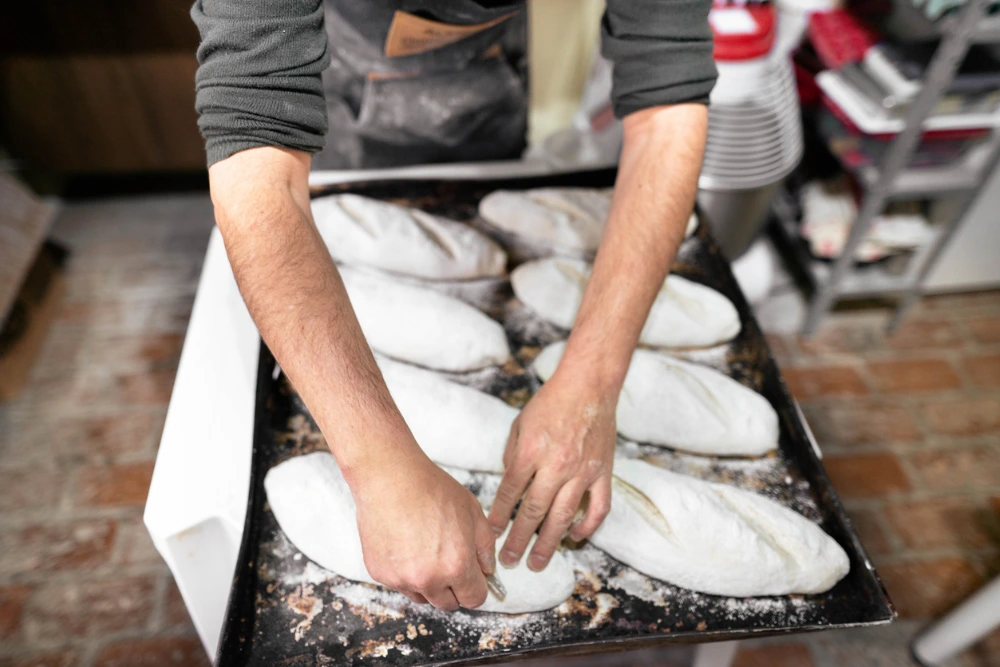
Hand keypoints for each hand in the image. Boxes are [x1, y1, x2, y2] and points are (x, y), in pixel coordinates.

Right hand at [353, 449, 495, 610]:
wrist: (390, 478)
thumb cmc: (431, 489)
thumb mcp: (472, 511)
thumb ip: (485, 546)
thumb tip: (487, 570)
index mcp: (457, 565)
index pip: (474, 598)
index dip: (477, 587)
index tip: (473, 578)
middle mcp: (428, 579)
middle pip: (448, 604)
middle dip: (453, 587)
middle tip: (448, 560)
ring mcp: (401, 579)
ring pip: (422, 597)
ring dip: (428, 583)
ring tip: (424, 549)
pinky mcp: (380, 573)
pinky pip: (399, 584)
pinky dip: (404, 572)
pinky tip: (405, 544)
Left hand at [488, 372, 614, 570]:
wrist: (588, 386)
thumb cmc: (551, 403)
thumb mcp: (520, 425)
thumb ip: (513, 457)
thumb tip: (511, 489)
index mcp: (531, 452)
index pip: (510, 493)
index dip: (499, 516)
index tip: (491, 535)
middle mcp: (556, 465)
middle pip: (534, 512)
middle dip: (519, 540)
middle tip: (509, 561)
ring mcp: (582, 472)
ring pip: (564, 517)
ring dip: (549, 543)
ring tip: (537, 562)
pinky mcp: (603, 473)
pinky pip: (598, 508)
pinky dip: (588, 526)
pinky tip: (575, 537)